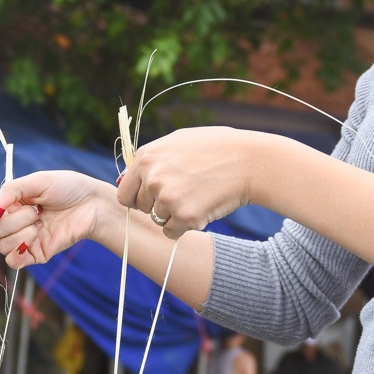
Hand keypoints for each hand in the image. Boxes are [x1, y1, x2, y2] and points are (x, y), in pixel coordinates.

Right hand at [0, 170, 117, 266]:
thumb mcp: (38, 180)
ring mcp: (25, 240)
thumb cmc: (67, 188)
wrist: (92, 205)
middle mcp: (14, 223)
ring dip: (21, 233)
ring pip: (3, 246)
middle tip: (36, 210)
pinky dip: (18, 252)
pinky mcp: (36, 254)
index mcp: (10, 205)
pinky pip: (14, 262)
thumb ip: (12, 190)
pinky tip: (34, 239)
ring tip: (41, 222)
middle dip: (15, 220)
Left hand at [116, 127, 260, 236]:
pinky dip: (185, 226)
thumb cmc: (216, 148)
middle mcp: (152, 178)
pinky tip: (202, 208)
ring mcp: (167, 198)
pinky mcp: (184, 216)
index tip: (154, 197)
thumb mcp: (177, 142)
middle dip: (158, 205)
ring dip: (174, 215)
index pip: (124, 194)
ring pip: (158, 220)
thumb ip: (151, 161)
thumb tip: (127, 179)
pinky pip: (172, 232)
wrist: (248, 161)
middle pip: (142, 208)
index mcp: (146, 158)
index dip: (139, 198)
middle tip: (185, 193)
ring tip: (197, 196)